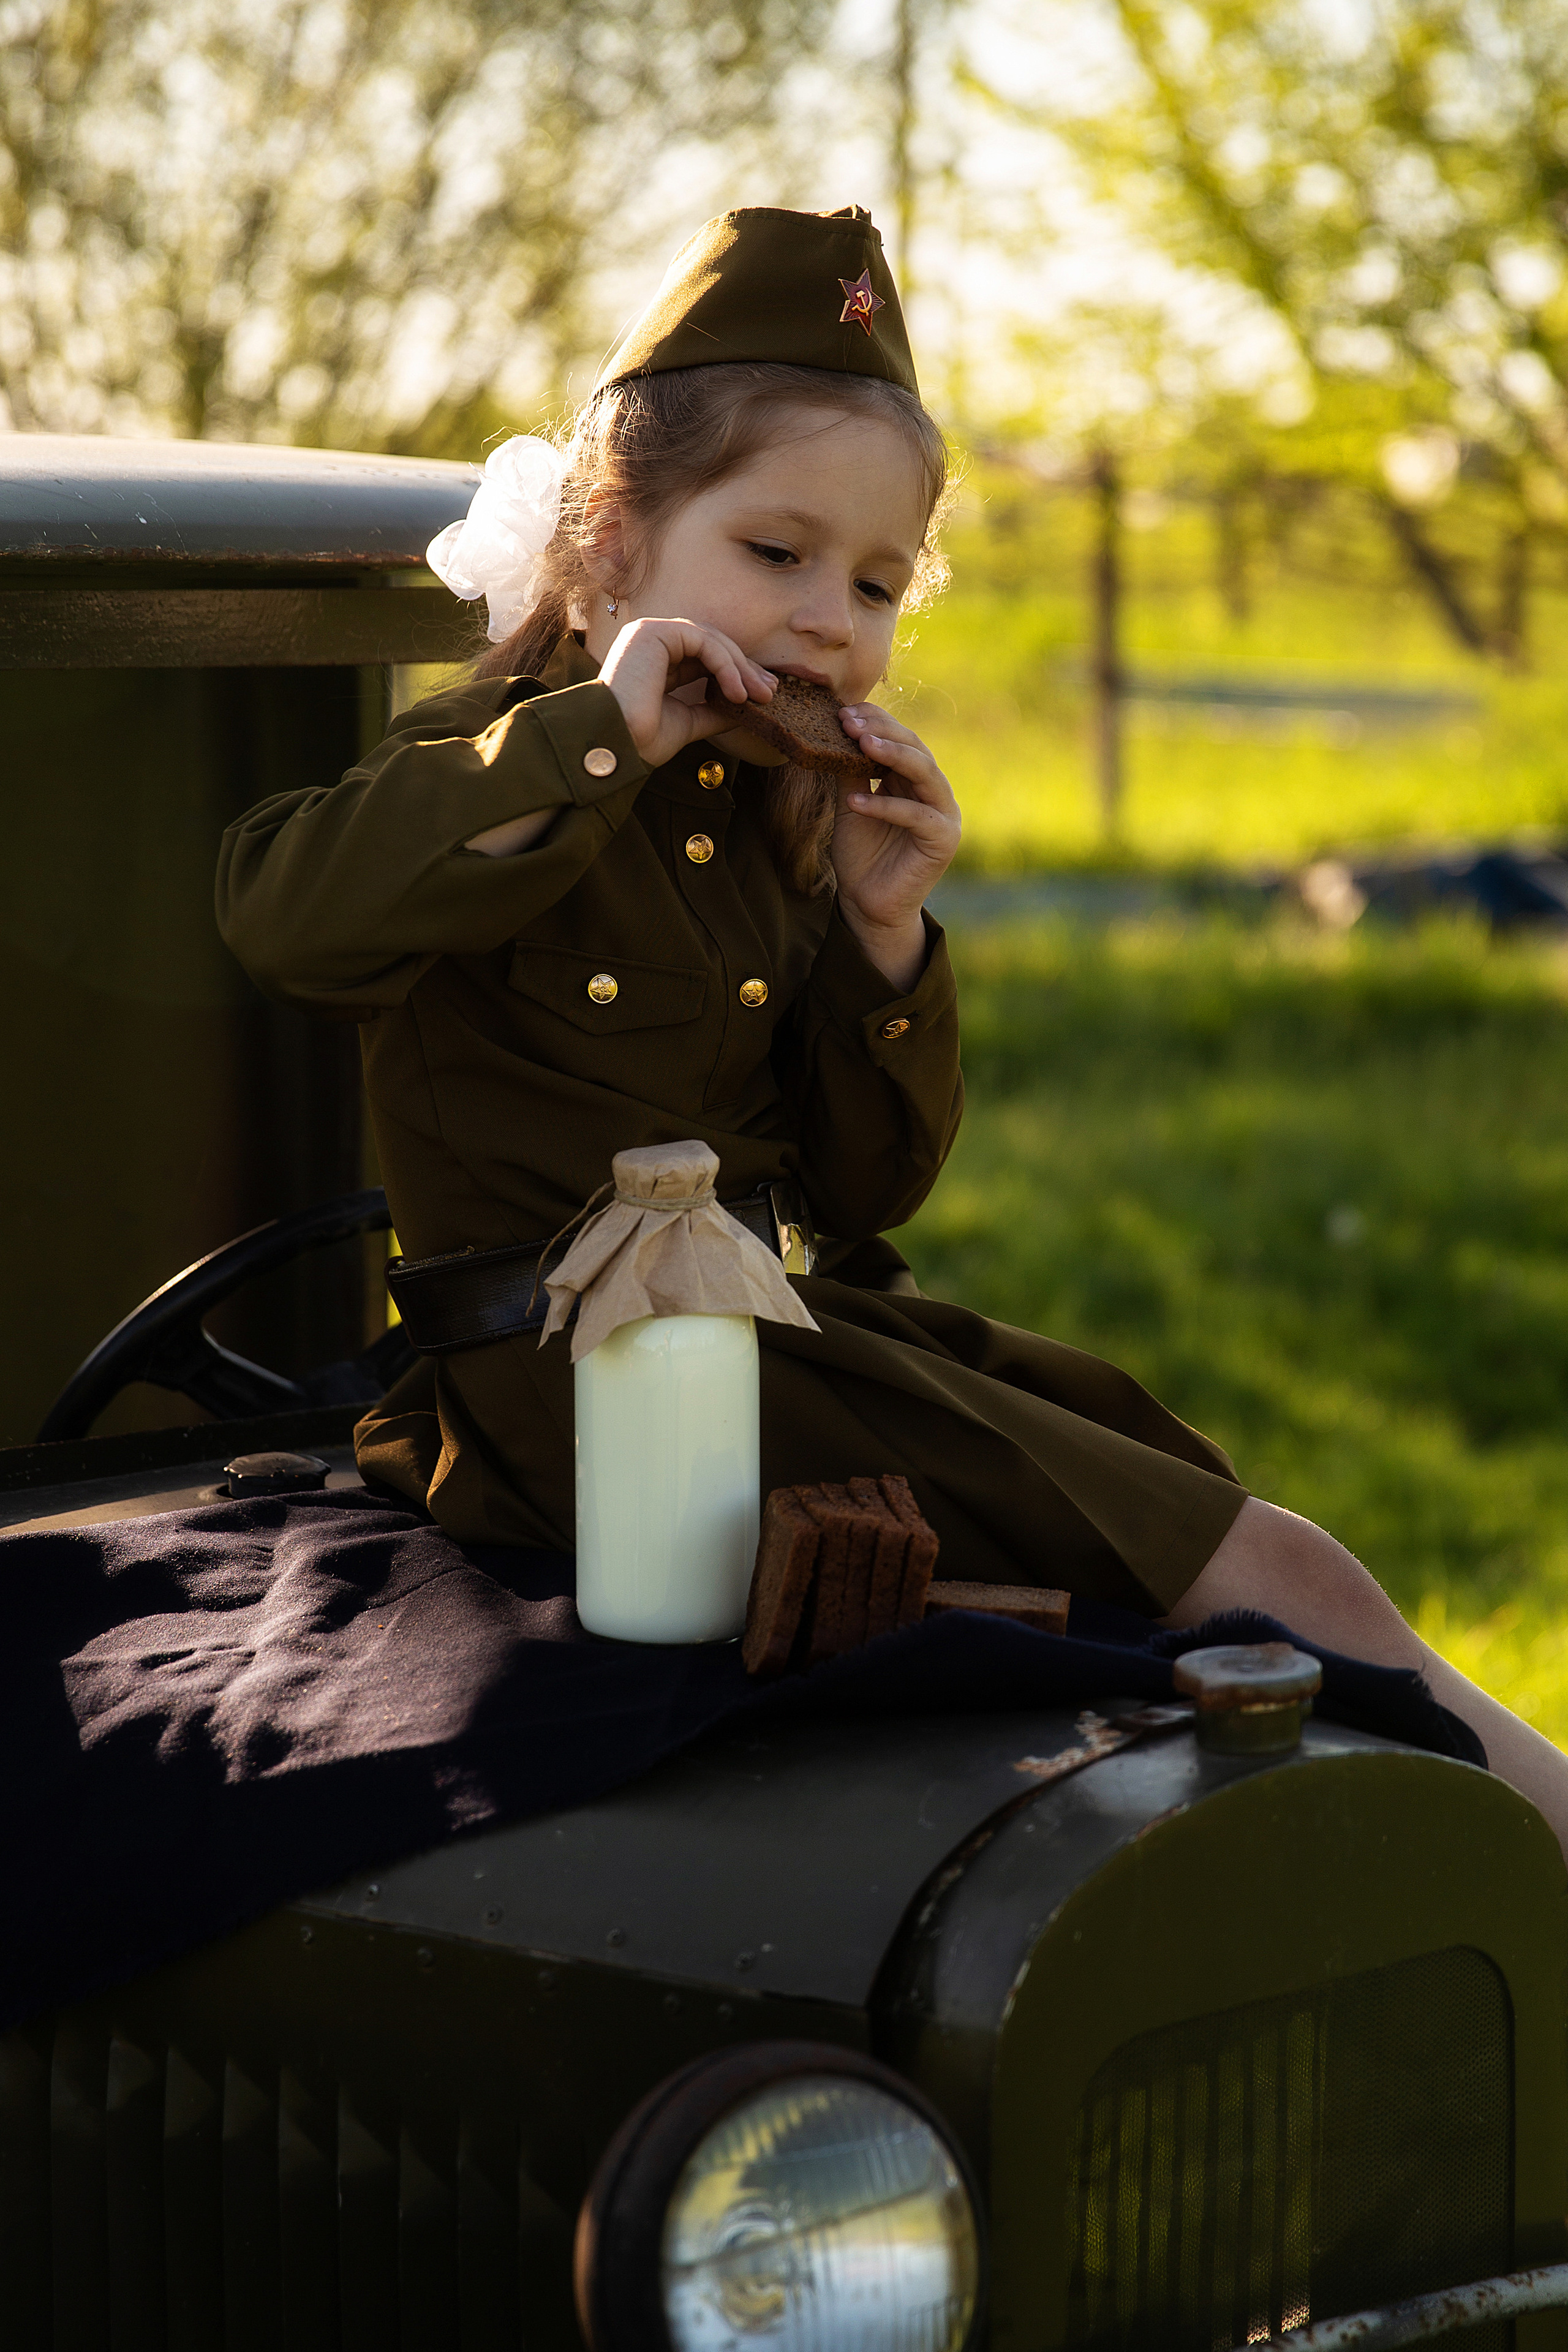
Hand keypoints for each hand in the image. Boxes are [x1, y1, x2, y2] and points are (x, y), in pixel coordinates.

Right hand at [600, 618, 775, 770]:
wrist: (616, 747)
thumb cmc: (641, 740)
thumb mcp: (688, 722)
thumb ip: (713, 711)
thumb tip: (744, 708)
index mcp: (656, 660)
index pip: (704, 657)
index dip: (736, 672)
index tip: (761, 694)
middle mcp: (651, 642)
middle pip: (711, 644)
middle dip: (744, 668)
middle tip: (769, 692)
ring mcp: (649, 633)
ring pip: (709, 639)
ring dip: (739, 667)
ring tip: (757, 695)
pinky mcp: (651, 632)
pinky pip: (702, 641)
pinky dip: (725, 664)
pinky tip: (737, 691)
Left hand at [830, 704, 960, 989]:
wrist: (868, 904)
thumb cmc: (861, 854)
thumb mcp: (851, 804)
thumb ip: (851, 771)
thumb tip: (834, 731)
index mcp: (915, 779)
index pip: (901, 739)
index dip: (876, 722)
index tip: (843, 711)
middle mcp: (934, 792)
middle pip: (915, 749)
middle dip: (882, 732)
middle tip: (849, 722)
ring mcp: (944, 815)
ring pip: (924, 773)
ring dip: (892, 755)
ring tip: (859, 744)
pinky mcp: (943, 840)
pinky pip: (916, 816)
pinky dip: (886, 806)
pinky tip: (856, 802)